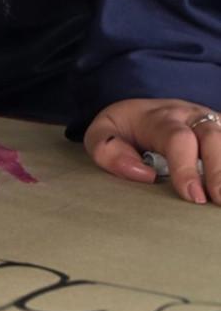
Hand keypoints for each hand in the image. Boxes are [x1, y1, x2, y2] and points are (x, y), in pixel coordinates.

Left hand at [84, 98, 219, 204]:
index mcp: (160, 117)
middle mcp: (191, 116)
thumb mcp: (101, 132)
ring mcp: (212, 122)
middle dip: (219, 171)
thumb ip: (108, 150)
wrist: (141, 109)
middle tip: (218, 201)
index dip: (186, 168)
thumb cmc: (122, 128)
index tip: (192, 196)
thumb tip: (145, 175)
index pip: (177, 139)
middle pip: (213, 138)